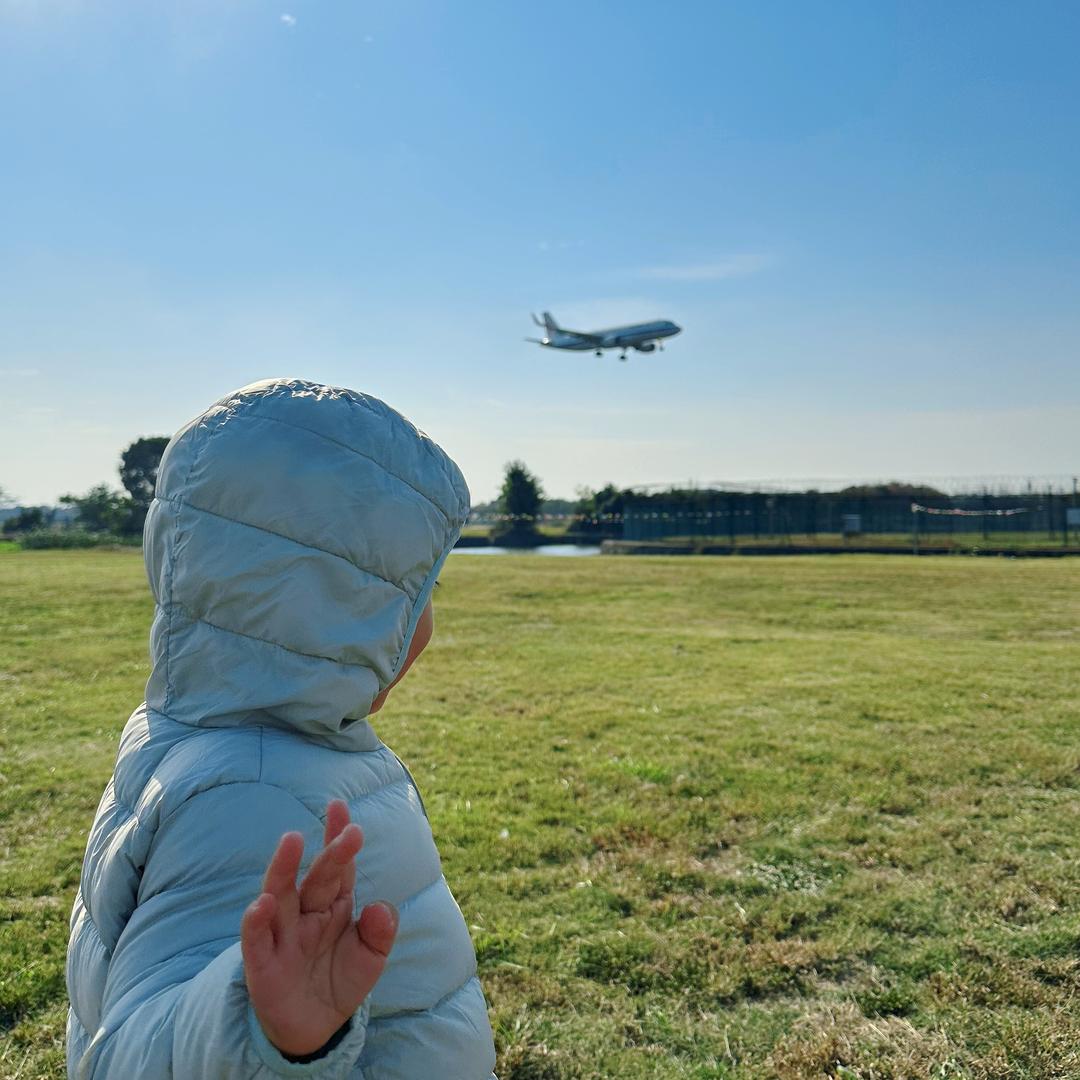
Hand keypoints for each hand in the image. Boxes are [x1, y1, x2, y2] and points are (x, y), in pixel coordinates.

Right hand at [240, 800, 397, 1057]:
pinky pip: (256, 940)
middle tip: (346, 829)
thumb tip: (382, 907)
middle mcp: (306, 913)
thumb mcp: (370, 958)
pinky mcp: (263, 965)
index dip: (338, 836)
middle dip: (330, 853)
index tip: (339, 806)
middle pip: (316, 878)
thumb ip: (380, 932)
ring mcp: (283, 936)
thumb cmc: (340, 979)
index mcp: (334, 904)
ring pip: (280, 896)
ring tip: (291, 841)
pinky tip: (262, 903)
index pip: (338, 866)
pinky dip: (256, 922)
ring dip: (283, 869)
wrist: (314, 1027)